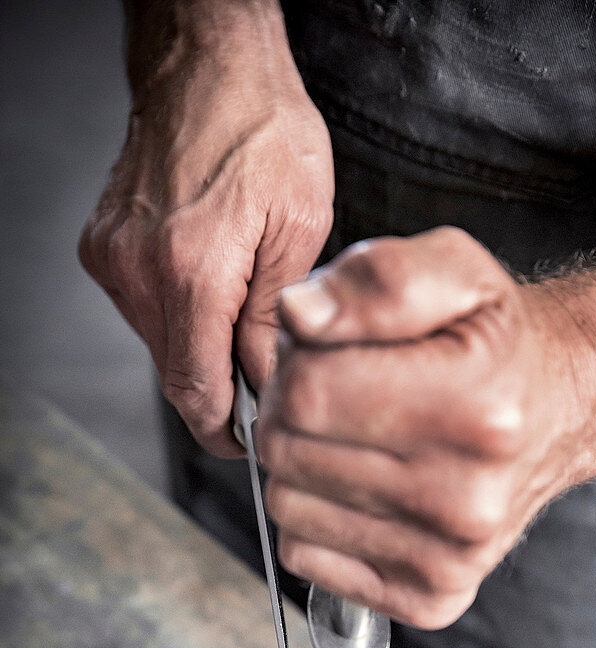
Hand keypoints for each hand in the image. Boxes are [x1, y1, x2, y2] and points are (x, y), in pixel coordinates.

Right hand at [79, 2, 333, 456]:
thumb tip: (266, 383)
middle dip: (222, 385)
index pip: (196, 391)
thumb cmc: (263, 131)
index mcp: (192, 271)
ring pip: (161, 344)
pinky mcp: (104, 248)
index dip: (224, 430)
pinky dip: (181, 313)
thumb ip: (274, 317)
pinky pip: (145, 310)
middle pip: (177, 374)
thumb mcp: (299, 225)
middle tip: (265, 371)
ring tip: (242, 302)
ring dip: (202, 346)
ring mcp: (114, 259)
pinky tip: (211, 277)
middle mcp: (139, 271)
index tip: (247, 442)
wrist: (206, 65)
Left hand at [257, 227, 595, 628]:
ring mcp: (450, 556)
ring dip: (300, 464)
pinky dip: (315, 519)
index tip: (327, 350)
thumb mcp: (456, 273)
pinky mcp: (432, 596)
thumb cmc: (498, 343)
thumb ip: (375, 279)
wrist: (564, 409)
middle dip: (291, 410)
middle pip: (288, 450)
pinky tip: (361, 488)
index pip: (307, 391)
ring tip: (352, 437)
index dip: (296, 360)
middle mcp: (467, 495)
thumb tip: (299, 315)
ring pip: (288, 506)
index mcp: (475, 407)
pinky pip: (306, 557)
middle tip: (337, 392)